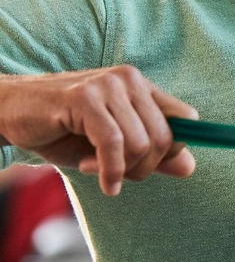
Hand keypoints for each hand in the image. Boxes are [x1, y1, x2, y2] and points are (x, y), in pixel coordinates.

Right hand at [0, 67, 197, 195]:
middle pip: (166, 137)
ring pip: (141, 142)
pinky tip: (102, 181)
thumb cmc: (60, 131)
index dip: (174, 150)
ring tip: (96, 170)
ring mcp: (108, 86)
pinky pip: (113, 143)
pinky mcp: (85, 98)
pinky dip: (111, 170)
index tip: (148, 168)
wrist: (9, 112)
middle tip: (117, 175)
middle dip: (145, 168)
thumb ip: (150, 154)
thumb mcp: (110, 147)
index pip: (185, 119)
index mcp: (141, 87)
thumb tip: (190, 167)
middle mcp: (130, 80)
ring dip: (121, 170)